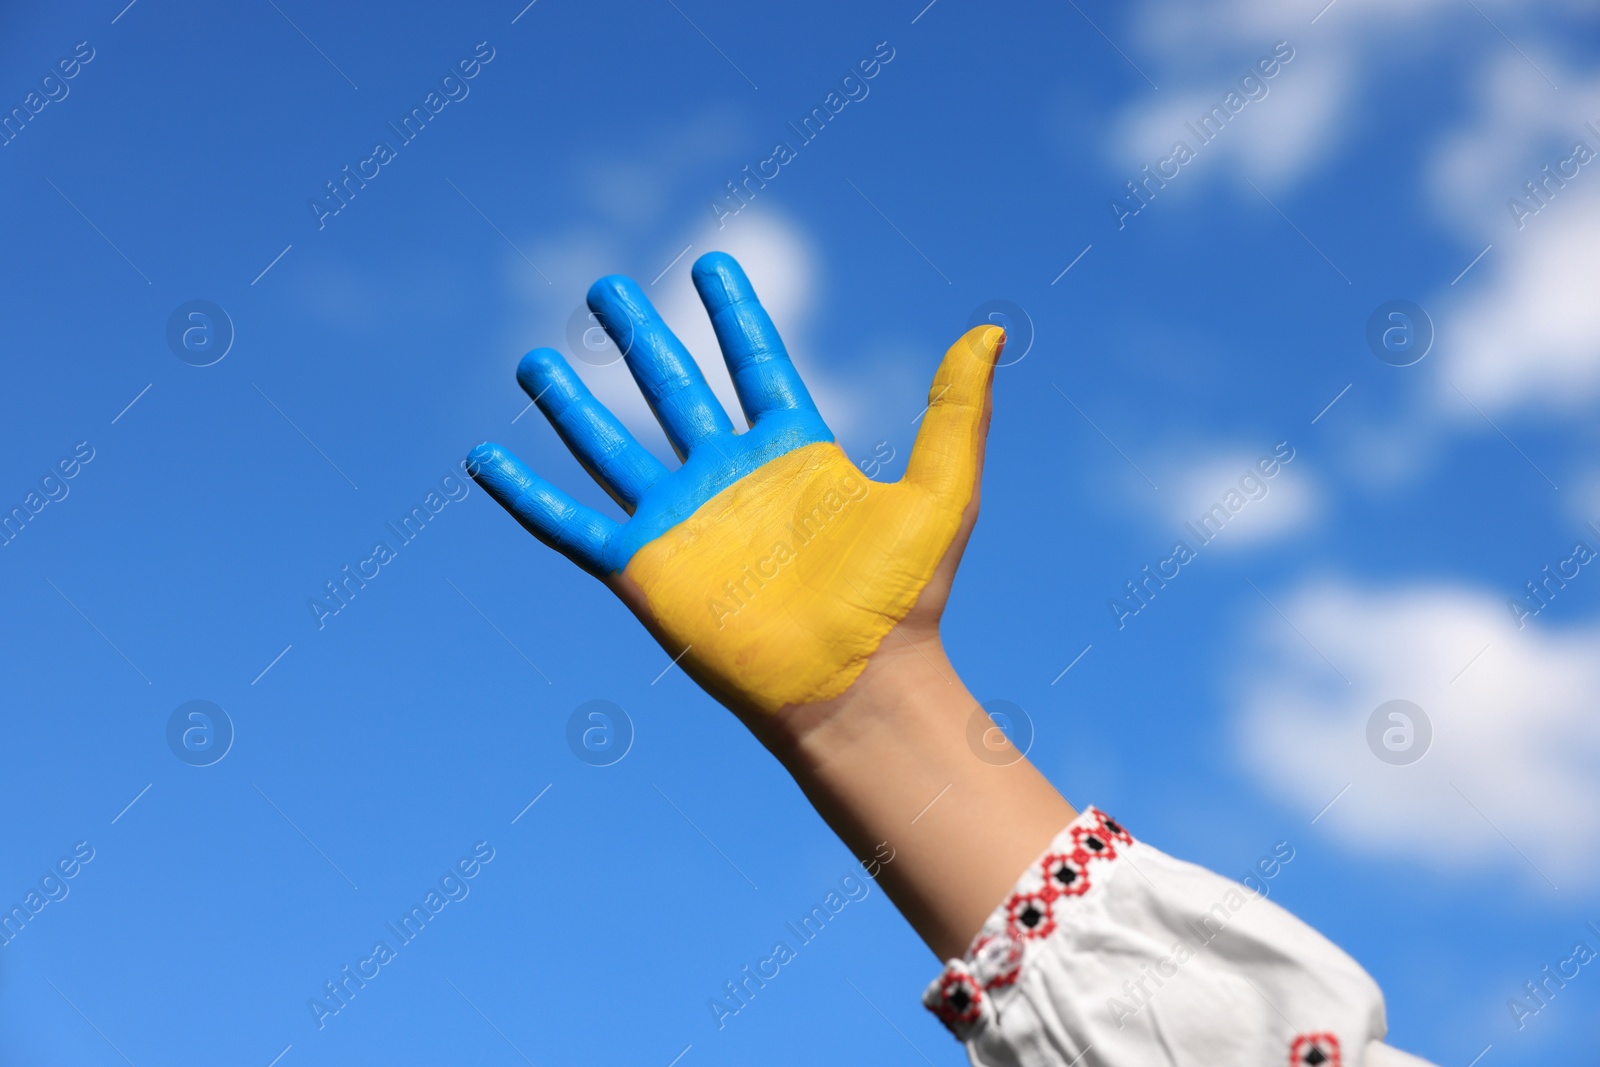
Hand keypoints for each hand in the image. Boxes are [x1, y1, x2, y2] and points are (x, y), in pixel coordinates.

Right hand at [468, 252, 1002, 720]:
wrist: (856, 688)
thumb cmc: (903, 600)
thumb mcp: (939, 492)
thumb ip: (954, 410)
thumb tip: (992, 330)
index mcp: (793, 453)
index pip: (755, 364)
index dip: (734, 315)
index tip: (712, 264)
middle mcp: (731, 479)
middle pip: (672, 391)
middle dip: (639, 336)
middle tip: (605, 285)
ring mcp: (683, 522)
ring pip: (612, 446)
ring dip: (573, 403)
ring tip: (533, 357)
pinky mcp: (643, 567)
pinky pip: (571, 523)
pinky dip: (527, 494)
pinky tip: (486, 458)